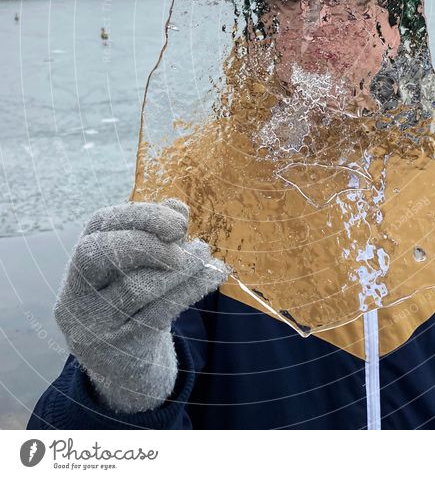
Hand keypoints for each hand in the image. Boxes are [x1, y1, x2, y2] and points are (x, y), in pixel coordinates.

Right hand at [54, 198, 229, 413]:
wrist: (127, 371)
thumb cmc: (136, 305)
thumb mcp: (140, 269)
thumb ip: (154, 234)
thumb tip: (176, 207)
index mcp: (79, 263)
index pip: (100, 224)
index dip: (142, 215)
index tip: (180, 220)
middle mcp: (76, 294)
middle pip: (99, 253)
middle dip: (149, 241)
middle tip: (187, 241)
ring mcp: (92, 325)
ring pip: (136, 286)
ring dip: (181, 267)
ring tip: (205, 255)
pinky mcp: (118, 351)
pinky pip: (159, 313)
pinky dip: (192, 289)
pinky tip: (214, 275)